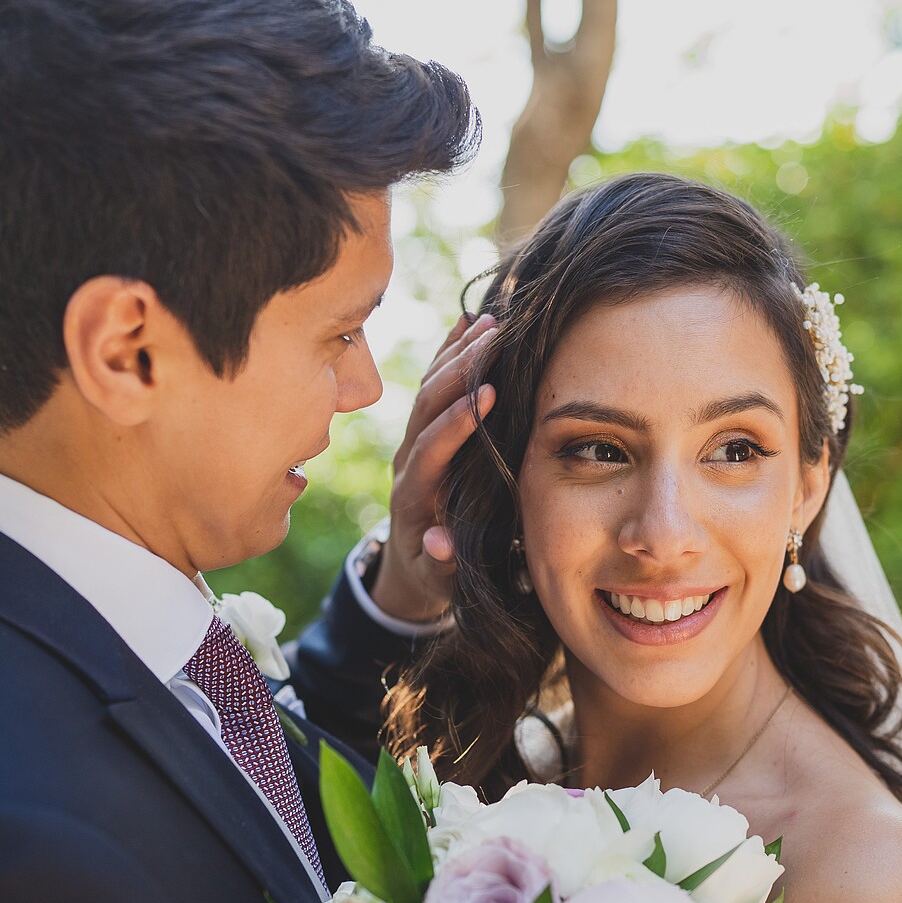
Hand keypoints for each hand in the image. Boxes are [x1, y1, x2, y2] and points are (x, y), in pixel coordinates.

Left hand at [370, 313, 499, 624]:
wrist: (412, 566)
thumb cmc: (434, 576)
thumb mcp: (439, 582)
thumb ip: (441, 564)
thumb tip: (439, 545)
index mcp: (413, 498)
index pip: (429, 452)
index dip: (454, 425)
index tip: (484, 396)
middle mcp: (406, 463)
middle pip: (426, 409)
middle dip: (459, 373)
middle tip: (494, 340)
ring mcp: (411, 444)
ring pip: (428, 391)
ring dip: (457, 355)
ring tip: (490, 323)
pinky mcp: (421, 432)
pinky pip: (432, 386)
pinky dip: (450, 353)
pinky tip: (469, 321)